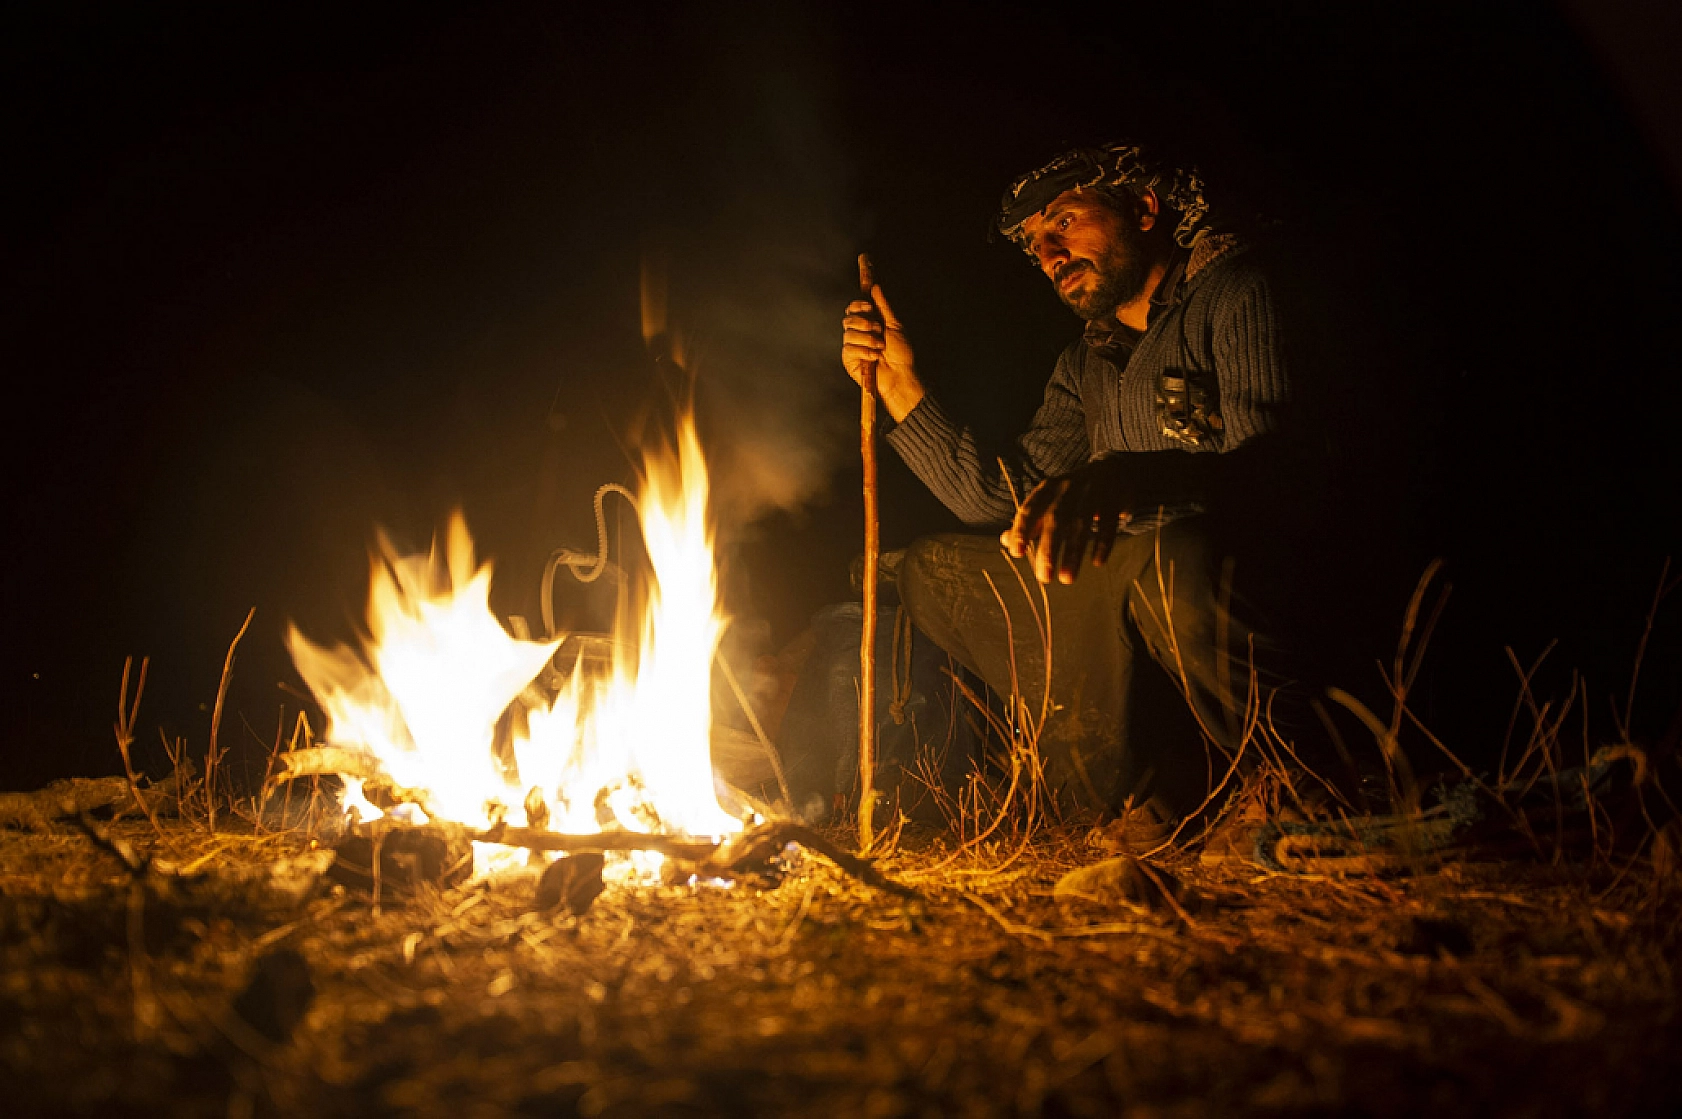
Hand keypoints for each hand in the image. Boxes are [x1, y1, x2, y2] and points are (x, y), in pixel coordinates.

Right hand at [842, 282, 924, 421]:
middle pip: (848, 319)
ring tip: (880, 347)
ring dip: (868, 339)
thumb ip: (884, 306)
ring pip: (849, 334)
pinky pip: (849, 349)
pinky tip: (875, 358)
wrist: (901, 375)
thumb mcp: (895, 325)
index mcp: (868, 324)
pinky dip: (864, 352)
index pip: (853, 309)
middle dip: (864, 323)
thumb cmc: (901, 353)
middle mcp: (859, 334)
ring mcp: (853, 347)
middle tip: (878, 330)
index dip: (858, 306)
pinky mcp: (849, 360)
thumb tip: (875, 287)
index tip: (869, 307)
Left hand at [1001, 457, 1134, 584]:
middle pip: (1055, 520)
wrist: (1113, 472)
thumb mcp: (1049, 502)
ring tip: (1067, 579)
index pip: (1030, 509)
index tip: (1016, 553)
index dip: (1021, 530)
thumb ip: (1028, 522)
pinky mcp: (1113, 501)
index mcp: (1047, 490)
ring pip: (1081, 525)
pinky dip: (1103, 544)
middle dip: (1048, 550)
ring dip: (1073, 554)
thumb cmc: (1073, 495)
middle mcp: (1067, 489)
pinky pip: (1108, 524)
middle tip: (1043, 578)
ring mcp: (1092, 493)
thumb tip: (1005, 542)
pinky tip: (1097, 563)